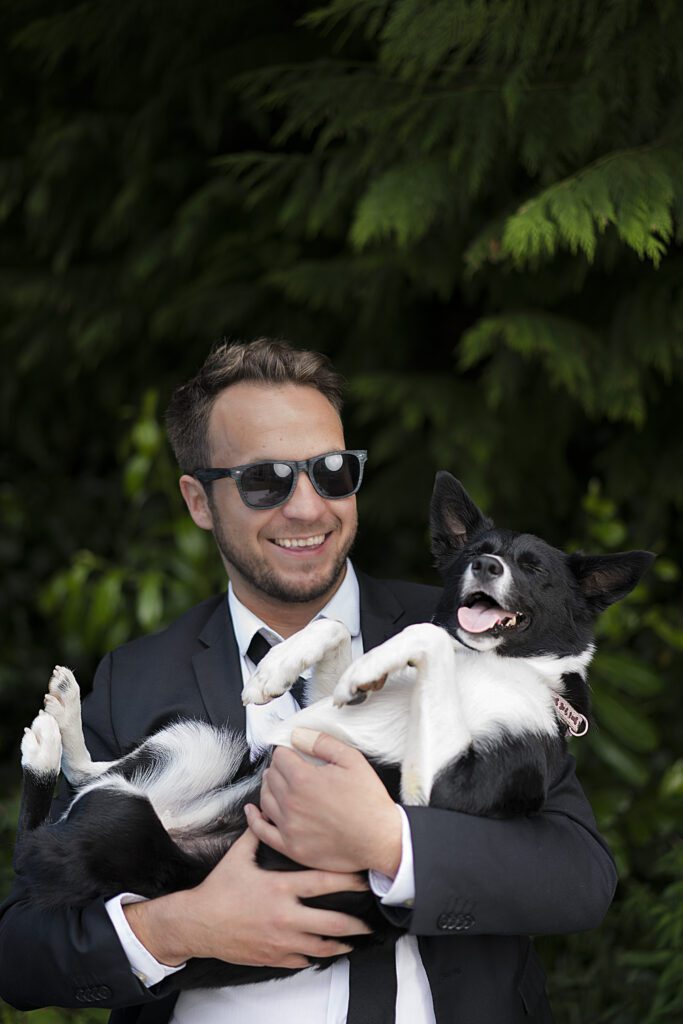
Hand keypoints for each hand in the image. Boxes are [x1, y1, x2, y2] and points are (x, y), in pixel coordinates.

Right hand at [123, 827, 370, 967]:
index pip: (323, 882)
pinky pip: (303, 960)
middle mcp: (285, 916)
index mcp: (280, 888)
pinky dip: (317, 956)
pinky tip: (327, 952)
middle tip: (372, 917)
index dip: (348, 879)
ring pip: (322, 946)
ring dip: (342, 943)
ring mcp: (281, 940)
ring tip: (357, 939)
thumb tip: (261, 809)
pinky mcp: (273, 956)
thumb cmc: (219, 889)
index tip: (364, 877)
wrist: (197, 924)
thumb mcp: (238, 857)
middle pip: (332, 920)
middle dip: (356, 920)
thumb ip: (257, 834)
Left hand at [246, 728, 402, 876]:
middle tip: (292, 767)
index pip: (280, 757)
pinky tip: (253, 810)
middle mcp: (291, 803)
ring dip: (270, 787)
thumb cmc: (369, 801)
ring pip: (265, 799)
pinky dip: (254, 819)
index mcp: (303, 780)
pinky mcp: (291, 847)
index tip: (295, 752)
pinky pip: (262, 831)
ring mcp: (289, 827)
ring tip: (280, 783)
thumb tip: (298, 734)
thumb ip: (321, 743)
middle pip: (271, 776)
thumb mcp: (352, 760)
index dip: (288, 751)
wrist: (380, 840)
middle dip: (279, 767)